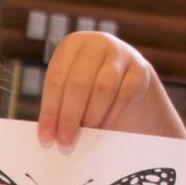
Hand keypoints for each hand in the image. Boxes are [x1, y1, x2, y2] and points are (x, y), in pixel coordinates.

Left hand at [36, 32, 179, 146]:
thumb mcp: (69, 81)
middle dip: (70, 116)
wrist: (122, 68)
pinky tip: (102, 127)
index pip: (56, 78)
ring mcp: (120, 54)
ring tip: (85, 134)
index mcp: (72, 44)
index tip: (46, 136)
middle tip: (65, 140)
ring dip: (91, 115)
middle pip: (79, 82)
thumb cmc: (86, 79)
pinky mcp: (139, 68)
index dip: (50, 109)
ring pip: (103, 88)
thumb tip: (49, 134)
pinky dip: (111, 114)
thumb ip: (59, 102)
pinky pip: (124, 94)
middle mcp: (96, 44)